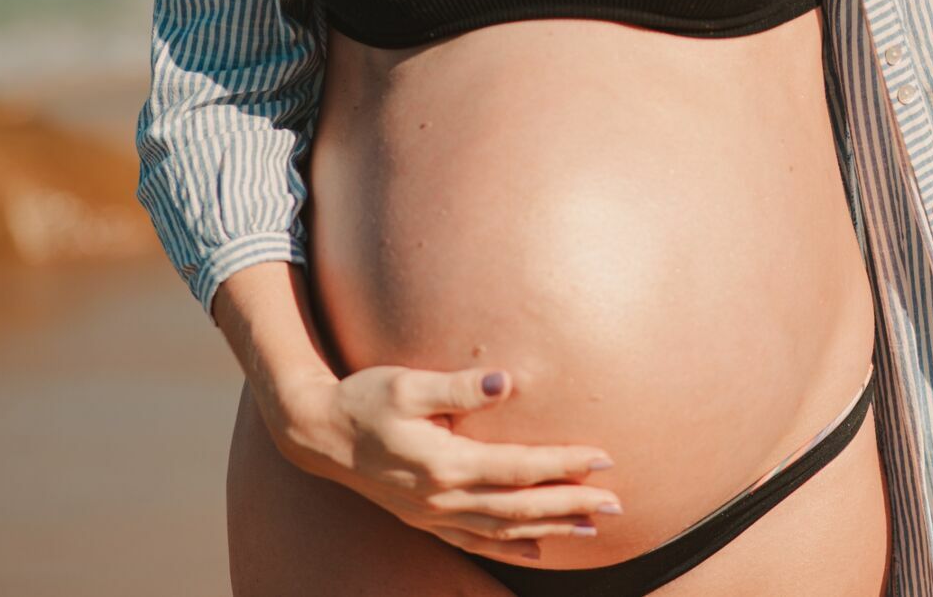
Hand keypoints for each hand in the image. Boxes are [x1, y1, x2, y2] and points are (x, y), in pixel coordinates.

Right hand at [272, 363, 623, 561]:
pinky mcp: (424, 518)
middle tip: (617, 501)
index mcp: (443, 463)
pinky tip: (540, 549)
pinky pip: (477, 540)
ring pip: (504, 529)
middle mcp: (441, 497)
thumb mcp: (406, 383)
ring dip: (552, 528)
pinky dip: (512, 547)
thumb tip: (504, 382)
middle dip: (572, 504)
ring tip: (595, 525)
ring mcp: (432, 513)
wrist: (315, 432)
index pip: (519, 468)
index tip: (604, 457)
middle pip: (520, 507)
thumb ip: (457, 387)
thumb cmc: (363, 398)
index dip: (563, 464)